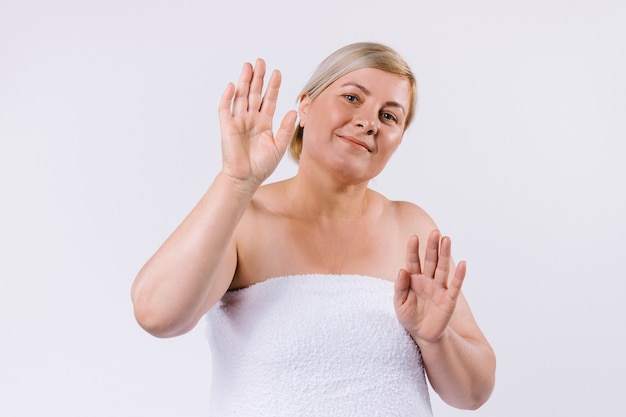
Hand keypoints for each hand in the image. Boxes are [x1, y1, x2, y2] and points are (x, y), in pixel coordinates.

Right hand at [218, 59, 296, 187]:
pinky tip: (233, 86)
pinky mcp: (227, 127)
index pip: (269, 100)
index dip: (273, 86)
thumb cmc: (261, 166)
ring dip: (244, 81)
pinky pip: (225, 109)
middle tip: (261, 61)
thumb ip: (286, 129)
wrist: (245, 179)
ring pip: (241, 97)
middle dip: (258, 78)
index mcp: (264, 123)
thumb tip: (293, 111)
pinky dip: (228, 97)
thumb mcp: (278, 146)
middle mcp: (251, 119)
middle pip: (254, 93)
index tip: (277, 73)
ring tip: (248, 66)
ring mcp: (238, 121)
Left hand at [394, 230, 465, 344]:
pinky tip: (462, 263)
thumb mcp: (399, 303)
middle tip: (435, 232)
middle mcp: (427, 280)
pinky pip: (454, 286)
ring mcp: (439, 288)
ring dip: (445, 255)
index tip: (413, 237)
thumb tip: (402, 270)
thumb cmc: (409, 316)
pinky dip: (459, 275)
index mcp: (413, 279)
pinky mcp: (449, 299)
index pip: (413, 261)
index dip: (413, 250)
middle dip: (432, 247)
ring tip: (447, 240)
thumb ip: (399, 287)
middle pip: (430, 260)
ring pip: (442, 268)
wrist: (422, 334)